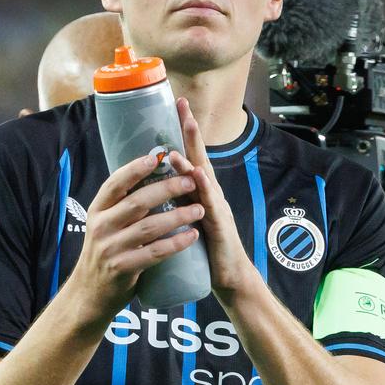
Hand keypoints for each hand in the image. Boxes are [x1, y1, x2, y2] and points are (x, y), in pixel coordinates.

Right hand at [67, 146, 205, 319]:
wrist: (91, 293)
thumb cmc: (106, 253)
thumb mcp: (106, 225)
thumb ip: (123, 206)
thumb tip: (151, 174)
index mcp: (97, 210)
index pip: (115, 183)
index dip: (135, 168)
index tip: (157, 156)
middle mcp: (101, 226)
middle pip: (137, 202)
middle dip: (167, 189)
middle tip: (190, 182)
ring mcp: (111, 248)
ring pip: (149, 227)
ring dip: (178, 216)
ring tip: (199, 209)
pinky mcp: (123, 268)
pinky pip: (155, 253)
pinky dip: (176, 243)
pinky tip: (192, 236)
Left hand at [175, 98, 256, 297]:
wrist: (229, 278)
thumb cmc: (206, 248)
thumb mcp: (187, 218)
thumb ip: (177, 200)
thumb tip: (155, 185)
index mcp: (200, 192)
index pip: (190, 157)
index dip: (183, 132)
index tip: (176, 105)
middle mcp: (210, 195)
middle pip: (200, 157)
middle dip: (191, 132)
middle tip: (183, 106)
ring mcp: (217, 209)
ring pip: (204, 178)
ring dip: (193, 156)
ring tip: (184, 134)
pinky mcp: (220, 228)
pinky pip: (212, 206)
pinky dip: (205, 190)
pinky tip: (199, 176)